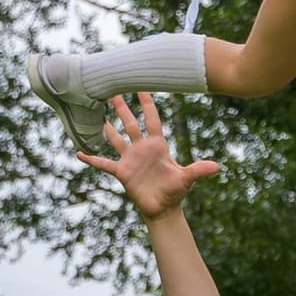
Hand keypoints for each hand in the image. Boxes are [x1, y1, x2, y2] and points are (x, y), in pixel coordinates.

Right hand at [76, 94, 220, 222]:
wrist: (163, 208)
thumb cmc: (176, 191)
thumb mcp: (186, 179)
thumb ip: (198, 170)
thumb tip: (216, 167)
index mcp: (158, 146)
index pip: (153, 120)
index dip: (148, 105)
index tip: (142, 87)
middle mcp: (142, 149)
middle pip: (131, 124)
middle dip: (122, 109)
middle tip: (112, 91)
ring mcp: (130, 159)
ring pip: (115, 138)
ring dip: (106, 127)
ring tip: (94, 112)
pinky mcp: (122, 172)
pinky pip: (104, 163)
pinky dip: (92, 159)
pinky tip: (79, 152)